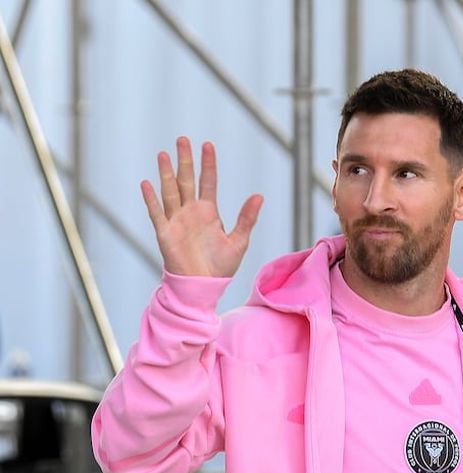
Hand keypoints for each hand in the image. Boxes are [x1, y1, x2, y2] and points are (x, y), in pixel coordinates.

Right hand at [141, 137, 262, 276]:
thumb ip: (247, 218)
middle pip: (186, 180)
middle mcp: (191, 212)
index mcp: (208, 212)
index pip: (208, 182)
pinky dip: (151, 199)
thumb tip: (259, 195)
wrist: (203, 286)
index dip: (208, 164)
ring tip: (164, 154)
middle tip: (183, 139)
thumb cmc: (220, 266)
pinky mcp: (165, 233)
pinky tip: (146, 183)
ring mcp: (176, 221)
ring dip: (167, 173)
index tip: (207, 145)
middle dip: (185, 160)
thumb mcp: (239, 240)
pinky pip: (156, 213)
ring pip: (170, 191)